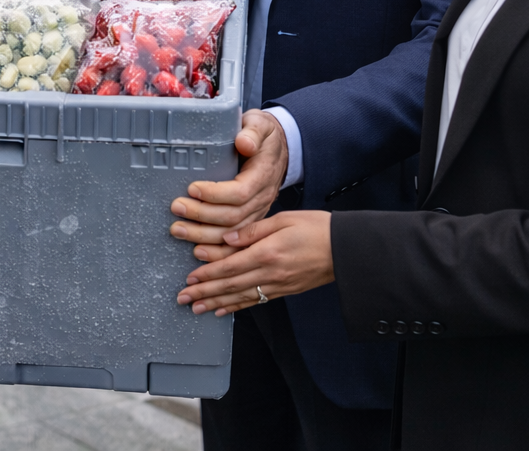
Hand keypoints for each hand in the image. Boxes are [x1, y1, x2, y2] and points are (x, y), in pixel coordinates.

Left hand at [169, 110, 286, 248]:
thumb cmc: (263, 135)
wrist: (279, 148)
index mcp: (263, 176)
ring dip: (203, 236)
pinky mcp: (251, 221)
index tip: (192, 188)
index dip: (214, 194)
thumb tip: (243, 142)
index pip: (239, 193)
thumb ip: (252, 132)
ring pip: (233, 234)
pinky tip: (198, 253)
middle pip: (233, 216)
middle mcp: (262, 198)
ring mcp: (258, 213)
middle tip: (176, 207)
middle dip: (201, 215)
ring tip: (178, 230)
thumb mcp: (260, 125)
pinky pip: (236, 243)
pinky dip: (217, 251)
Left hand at [176, 211, 332, 315]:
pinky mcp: (285, 291)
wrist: (345, 249)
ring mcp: (277, 285)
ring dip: (216, 303)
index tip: (189, 279)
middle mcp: (270, 274)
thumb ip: (253, 230)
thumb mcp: (283, 219)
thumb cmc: (316, 229)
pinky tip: (224, 310)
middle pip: (229, 286)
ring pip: (240, 297)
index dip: (206, 274)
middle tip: (183, 299)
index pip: (228, 267)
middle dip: (204, 293)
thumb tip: (228, 239)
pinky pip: (256, 301)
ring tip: (197, 308)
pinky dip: (237, 307)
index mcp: (266, 253)